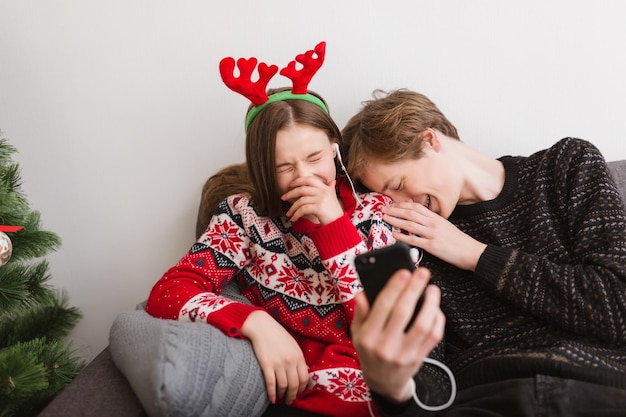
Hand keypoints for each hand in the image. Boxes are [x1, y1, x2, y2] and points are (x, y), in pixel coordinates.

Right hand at [241, 311, 308, 403]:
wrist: (262, 326)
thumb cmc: (277, 334)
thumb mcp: (293, 344)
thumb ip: (298, 358)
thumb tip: (304, 370)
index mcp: (299, 356)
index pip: (305, 378)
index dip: (302, 388)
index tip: (299, 392)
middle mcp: (290, 361)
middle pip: (295, 385)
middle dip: (293, 396)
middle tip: (290, 400)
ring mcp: (278, 363)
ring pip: (283, 386)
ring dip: (283, 396)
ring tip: (281, 399)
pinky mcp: (266, 365)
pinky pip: (271, 384)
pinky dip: (272, 393)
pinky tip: (272, 399)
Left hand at [282, 176, 342, 223]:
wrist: (339, 225)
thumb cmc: (334, 213)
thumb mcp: (333, 198)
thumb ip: (331, 189)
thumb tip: (332, 181)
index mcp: (326, 188)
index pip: (310, 179)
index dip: (299, 181)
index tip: (291, 184)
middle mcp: (324, 192)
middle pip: (302, 189)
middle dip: (291, 193)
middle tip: (284, 197)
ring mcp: (321, 199)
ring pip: (301, 201)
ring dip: (292, 208)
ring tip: (289, 213)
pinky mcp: (319, 208)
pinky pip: (303, 209)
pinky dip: (296, 214)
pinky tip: (294, 218)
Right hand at [351, 267, 444, 402]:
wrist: (383, 381)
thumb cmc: (370, 351)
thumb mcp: (357, 333)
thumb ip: (360, 313)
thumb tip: (362, 293)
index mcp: (367, 337)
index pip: (382, 307)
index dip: (394, 288)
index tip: (403, 272)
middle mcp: (385, 347)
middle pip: (403, 313)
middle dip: (414, 289)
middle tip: (422, 273)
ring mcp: (404, 354)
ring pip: (423, 325)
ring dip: (430, 304)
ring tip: (432, 289)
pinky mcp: (419, 358)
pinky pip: (434, 336)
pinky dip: (437, 319)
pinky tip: (435, 307)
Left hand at [382, 202, 486, 270]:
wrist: (472, 252)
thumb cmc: (459, 241)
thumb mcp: (445, 226)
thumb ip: (432, 221)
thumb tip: (417, 218)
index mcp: (437, 218)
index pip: (416, 207)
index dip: (402, 205)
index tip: (392, 205)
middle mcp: (433, 223)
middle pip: (410, 213)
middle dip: (394, 210)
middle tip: (383, 209)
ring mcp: (432, 234)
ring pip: (410, 224)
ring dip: (395, 220)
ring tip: (385, 218)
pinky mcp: (432, 246)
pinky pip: (415, 240)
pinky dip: (403, 237)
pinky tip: (394, 235)